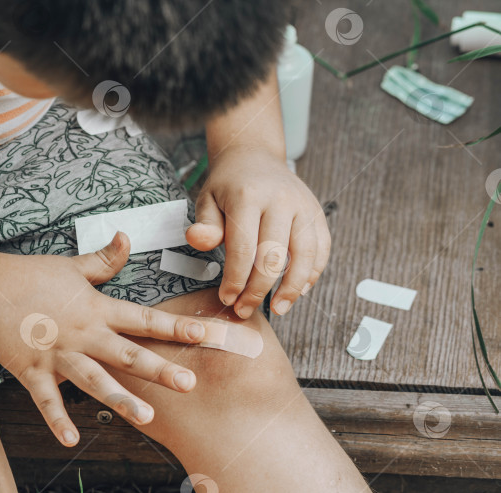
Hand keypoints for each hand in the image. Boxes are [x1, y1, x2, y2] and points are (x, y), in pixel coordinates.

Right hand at [0, 232, 205, 446]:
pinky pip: (47, 401)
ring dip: (121, 399)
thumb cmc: (30, 275)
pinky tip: (73, 440)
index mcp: (96, 309)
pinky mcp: (31, 371)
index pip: (143, 318)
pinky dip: (58, 420)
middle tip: (190, 384)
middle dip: (159, 369)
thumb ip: (104, 259)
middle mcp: (82, 334)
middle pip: (127, 353)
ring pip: (94, 380)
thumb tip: (127, 236)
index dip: (175, 326)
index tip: (206, 333)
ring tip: (147, 417)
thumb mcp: (72, 265)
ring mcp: (57, 355)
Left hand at [185, 147, 330, 318]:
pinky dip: (313, 273)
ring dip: (292, 288)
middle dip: (258, 290)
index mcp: (248, 196)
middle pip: (274, 256)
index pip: (243, 248)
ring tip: (278, 309)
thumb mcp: (207, 200)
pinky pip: (321, 248)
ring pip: (304, 255)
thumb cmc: (228, 185)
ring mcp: (303, 206)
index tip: (227, 299)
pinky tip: (299, 291)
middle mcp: (281, 200)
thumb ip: (205, 225)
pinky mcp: (317, 212)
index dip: (236, 279)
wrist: (254, 157)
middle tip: (244, 309)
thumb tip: (197, 240)